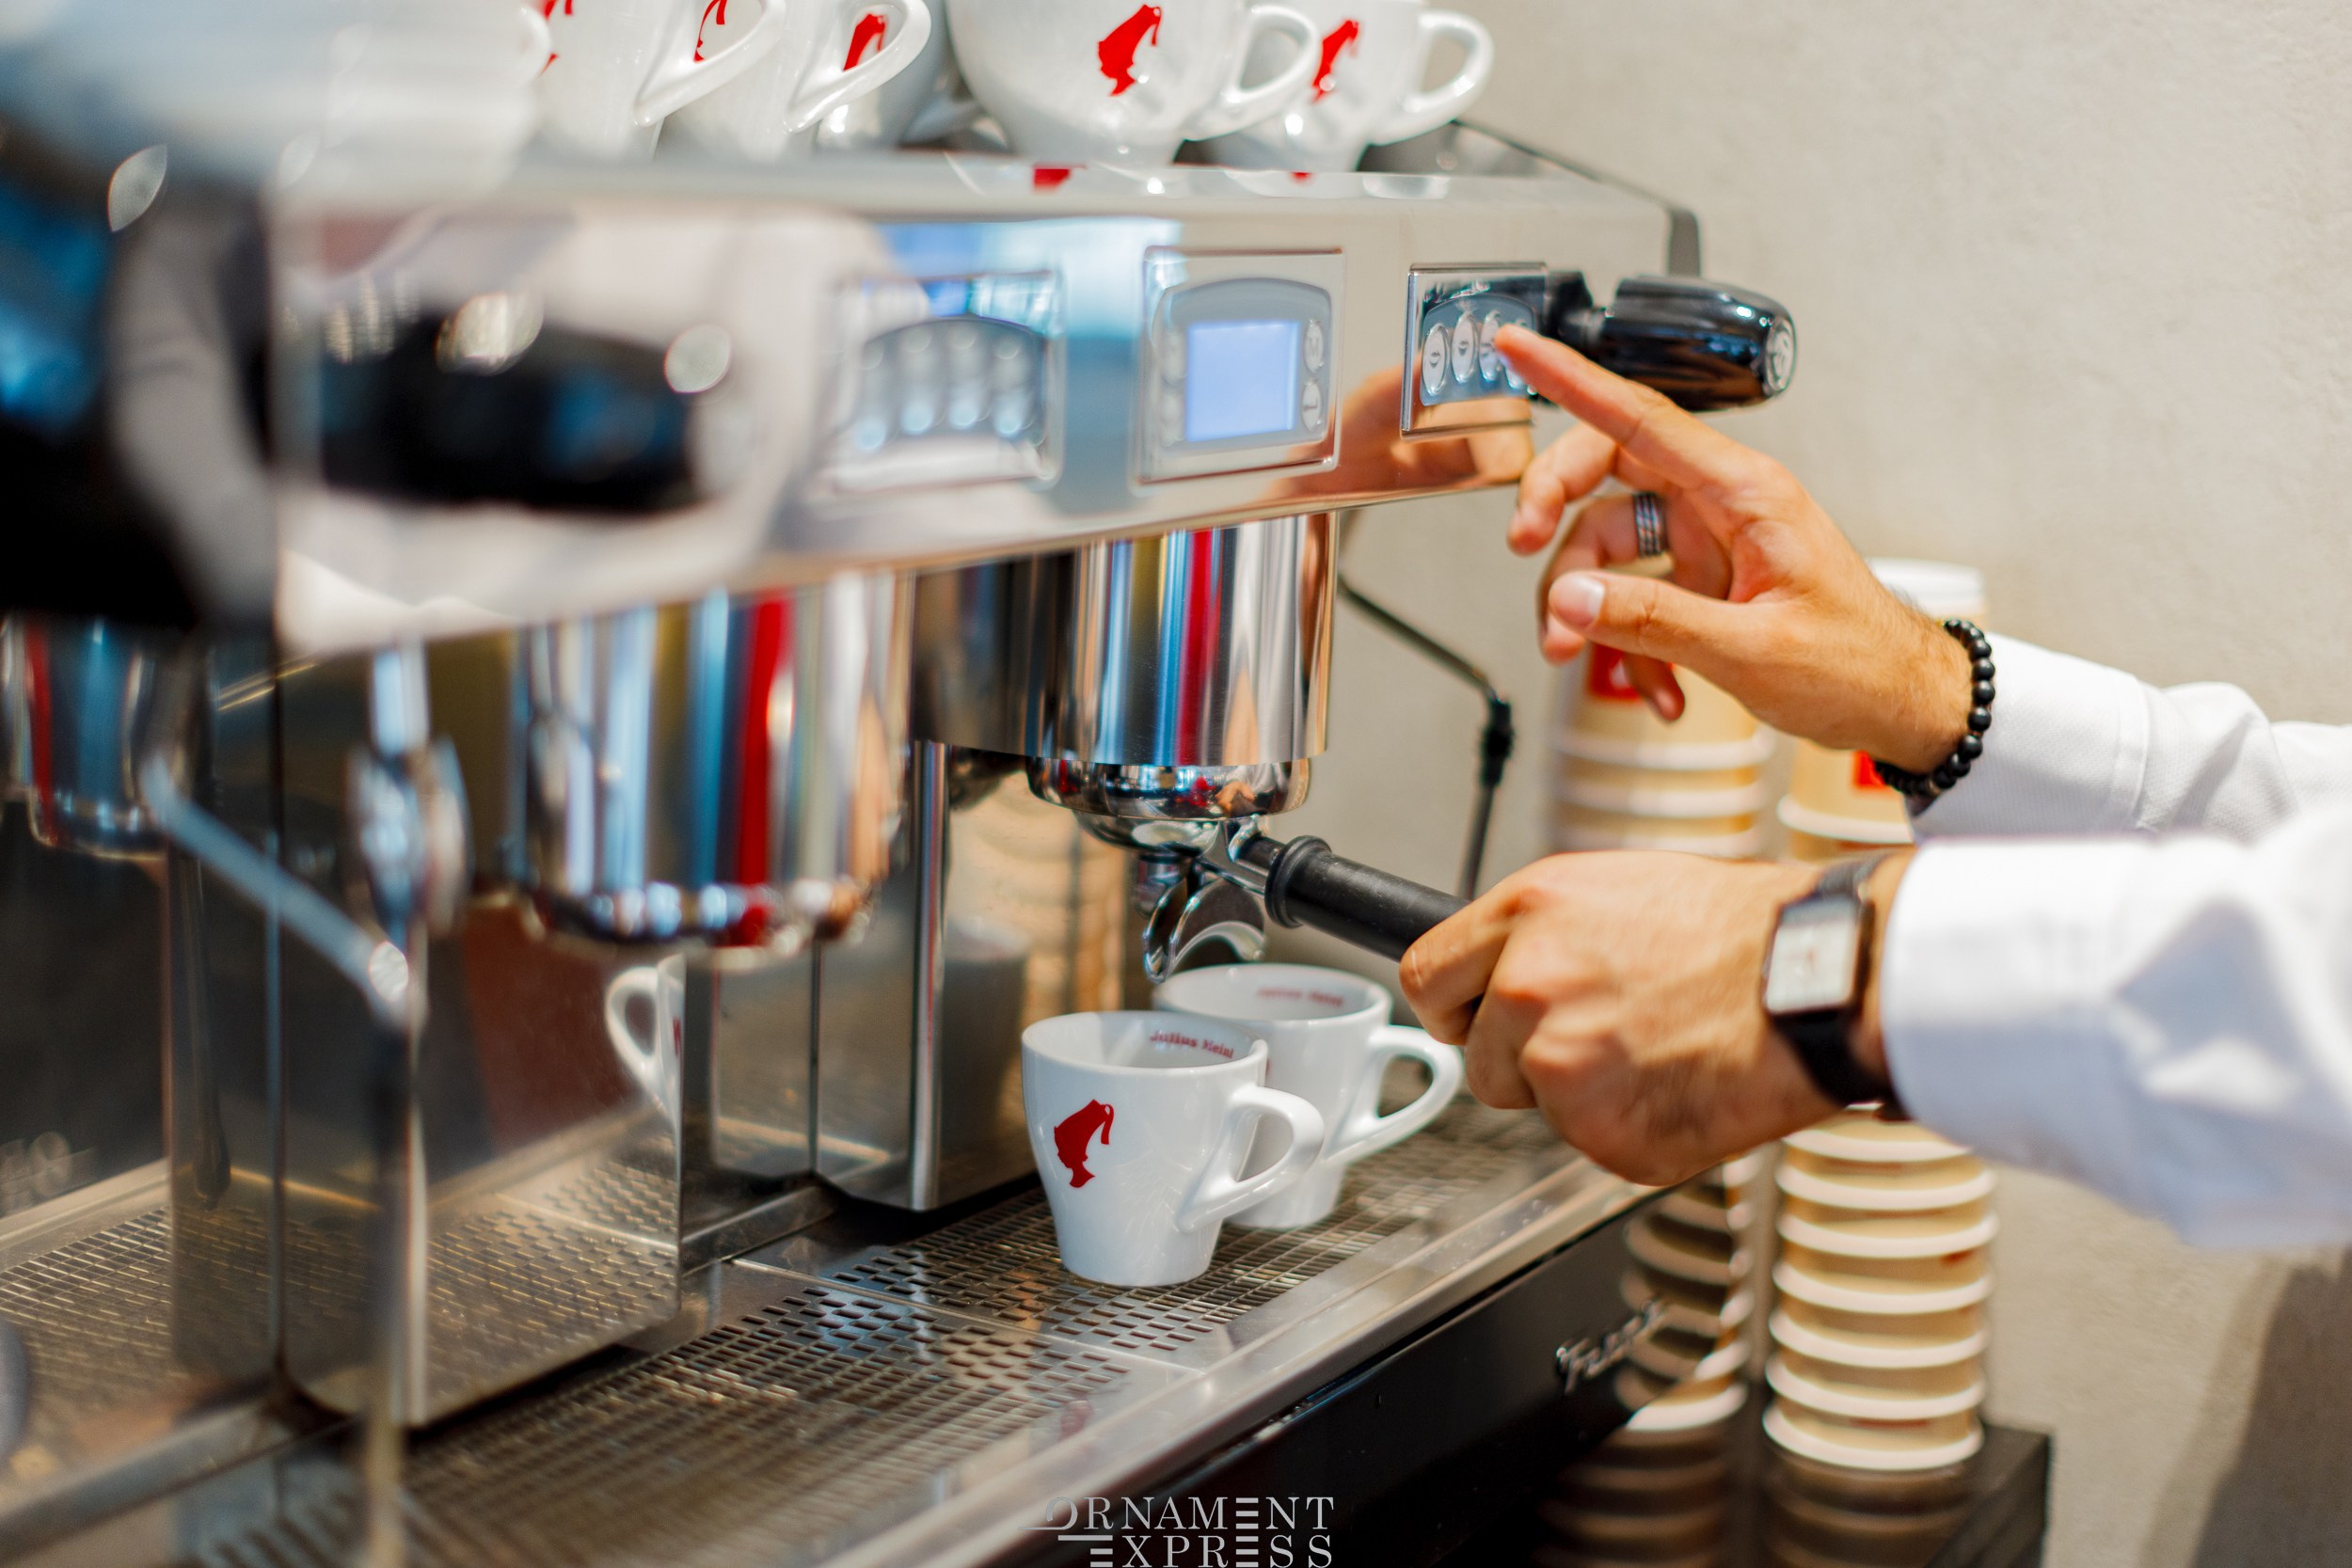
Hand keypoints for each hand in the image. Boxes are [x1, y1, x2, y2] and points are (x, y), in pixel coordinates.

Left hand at [1399, 850, 1906, 1185]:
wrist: (1822, 981)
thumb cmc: (1746, 931)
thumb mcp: (1621, 889)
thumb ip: (1546, 932)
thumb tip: (1504, 967)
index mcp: (1529, 911)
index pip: (1426, 976)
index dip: (1455, 1006)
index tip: (1472, 1019)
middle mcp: (1529, 984)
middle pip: (1479, 1058)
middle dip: (1525, 1058)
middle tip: (1604, 1039)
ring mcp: (1560, 1063)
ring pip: (1537, 1103)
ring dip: (1582, 1094)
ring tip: (1658, 1051)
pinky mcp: (1600, 1130)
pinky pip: (1593, 1143)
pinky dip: (1632, 1130)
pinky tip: (1682, 1084)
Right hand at [1496, 326, 1968, 772]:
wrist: (1899, 704)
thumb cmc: (1856, 663)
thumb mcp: (1751, 649)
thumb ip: (1654, 620)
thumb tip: (1571, 599)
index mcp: (1744, 492)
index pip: (1641, 417)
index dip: (1572, 378)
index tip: (1518, 346)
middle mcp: (1720, 504)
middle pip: (1604, 471)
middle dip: (1554, 512)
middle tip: (1523, 548)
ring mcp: (1707, 542)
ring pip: (1606, 544)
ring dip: (1582, 606)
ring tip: (1576, 656)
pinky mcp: (1701, 582)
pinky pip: (1632, 597)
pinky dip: (1630, 648)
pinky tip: (1660, 692)